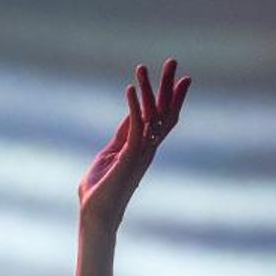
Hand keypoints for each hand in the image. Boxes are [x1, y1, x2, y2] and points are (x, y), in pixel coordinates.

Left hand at [78, 59, 189, 232]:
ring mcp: (139, 153)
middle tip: (173, 61)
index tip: (180, 77)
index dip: (171, 96)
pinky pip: (134, 127)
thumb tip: (131, 116)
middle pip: (164, 112)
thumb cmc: (99, 189)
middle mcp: (147, 148)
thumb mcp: (111, 153)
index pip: (162, 117)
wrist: (95, 214)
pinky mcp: (128, 157)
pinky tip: (130, 89)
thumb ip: (122, 135)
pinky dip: (133, 107)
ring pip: (151, 115)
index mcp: (143, 147)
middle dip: (168, 86)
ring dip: (148, 90)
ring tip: (144, 67)